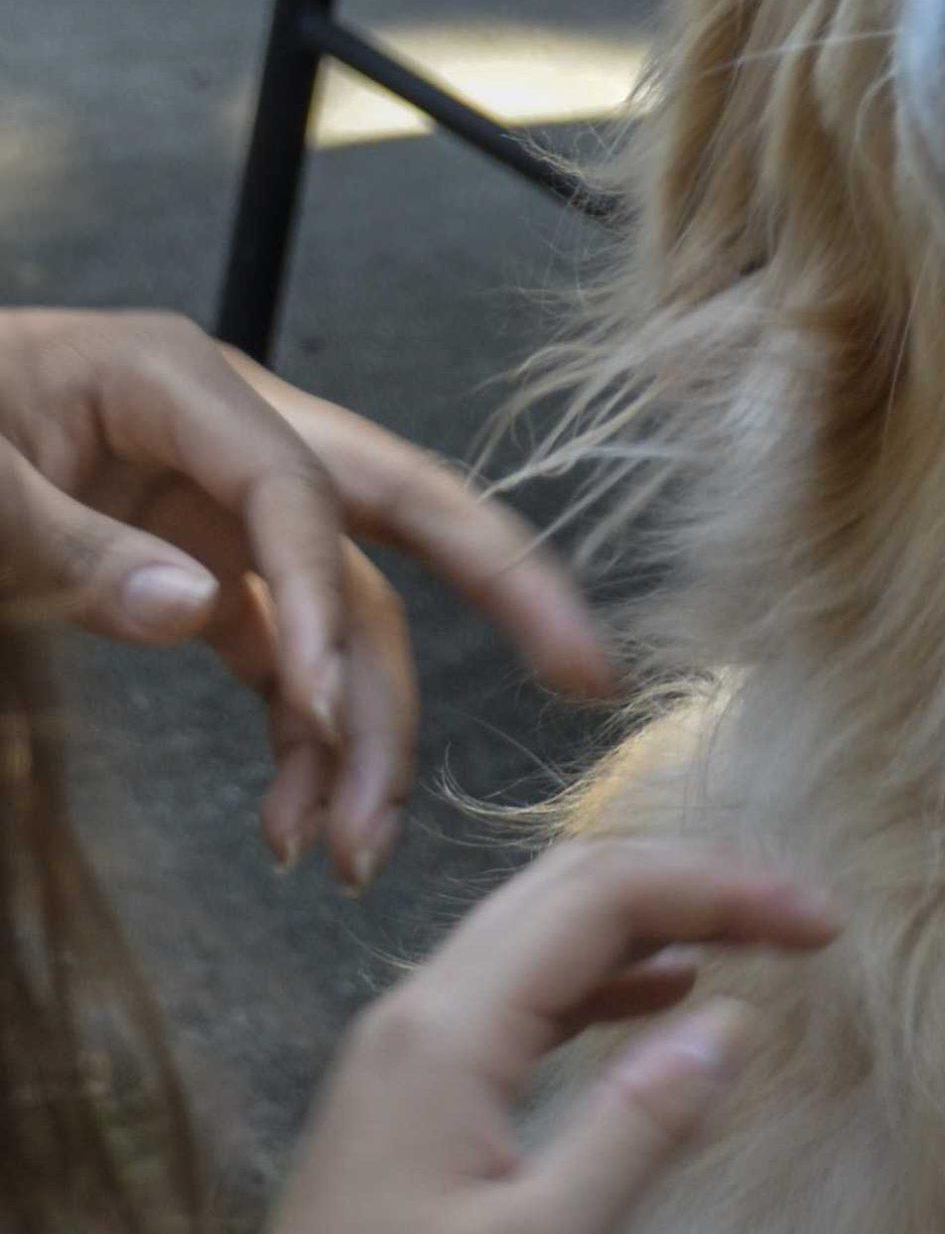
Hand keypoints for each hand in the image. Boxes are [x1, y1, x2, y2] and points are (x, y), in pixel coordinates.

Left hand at [0, 308, 614, 883]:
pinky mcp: (200, 572)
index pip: (297, 491)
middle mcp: (230, 439)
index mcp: (176, 382)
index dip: (320, 600)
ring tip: (350, 852)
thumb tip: (203, 616)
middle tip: (586, 673)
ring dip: (366, 730)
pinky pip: (284, 659)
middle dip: (505, 592)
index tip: (315, 713)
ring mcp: (222, 510)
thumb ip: (68, 547)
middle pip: (403, 512)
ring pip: (349, 613)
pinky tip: (293, 824)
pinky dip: (300, 741)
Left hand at [153, 841, 839, 1233]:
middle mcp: (424, 1005)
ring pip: (548, 920)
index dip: (723, 890)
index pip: (605, 897)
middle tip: (801, 916)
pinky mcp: (419, 1078)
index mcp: (452, 1030)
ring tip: (757, 937)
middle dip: (697, 879)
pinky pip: (526, 979)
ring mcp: (414, 1038)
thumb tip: (734, 1021)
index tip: (819, 924)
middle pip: (574, 881)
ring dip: (656, 912)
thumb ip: (642, 1125)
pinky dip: (610, 965)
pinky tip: (671, 991)